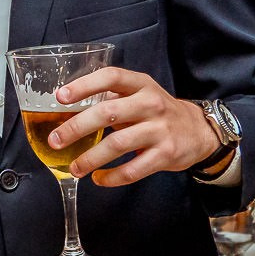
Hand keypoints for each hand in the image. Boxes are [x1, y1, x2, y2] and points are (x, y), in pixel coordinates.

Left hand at [52, 66, 220, 186]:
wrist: (198, 131)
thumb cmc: (157, 112)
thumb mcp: (139, 95)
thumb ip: (111, 99)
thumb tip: (66, 110)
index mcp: (141, 84)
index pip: (110, 77)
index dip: (84, 85)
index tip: (60, 97)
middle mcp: (151, 104)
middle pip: (108, 113)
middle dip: (76, 128)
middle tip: (56, 140)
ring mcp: (160, 129)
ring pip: (117, 144)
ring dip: (90, 158)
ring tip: (74, 167)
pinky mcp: (165, 154)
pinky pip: (133, 169)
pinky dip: (111, 177)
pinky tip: (98, 178)